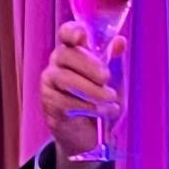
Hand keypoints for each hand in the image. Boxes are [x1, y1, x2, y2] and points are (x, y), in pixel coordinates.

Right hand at [40, 22, 125, 165]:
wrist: (91, 136)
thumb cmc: (102, 103)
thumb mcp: (115, 81)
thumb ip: (115, 61)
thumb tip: (119, 42)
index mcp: (74, 51)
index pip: (66, 33)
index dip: (72, 31)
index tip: (82, 37)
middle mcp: (57, 64)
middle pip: (65, 54)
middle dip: (89, 65)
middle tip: (106, 78)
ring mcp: (50, 84)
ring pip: (65, 79)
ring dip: (91, 89)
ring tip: (110, 99)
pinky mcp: (49, 105)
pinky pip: (64, 101)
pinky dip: (86, 106)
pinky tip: (101, 112)